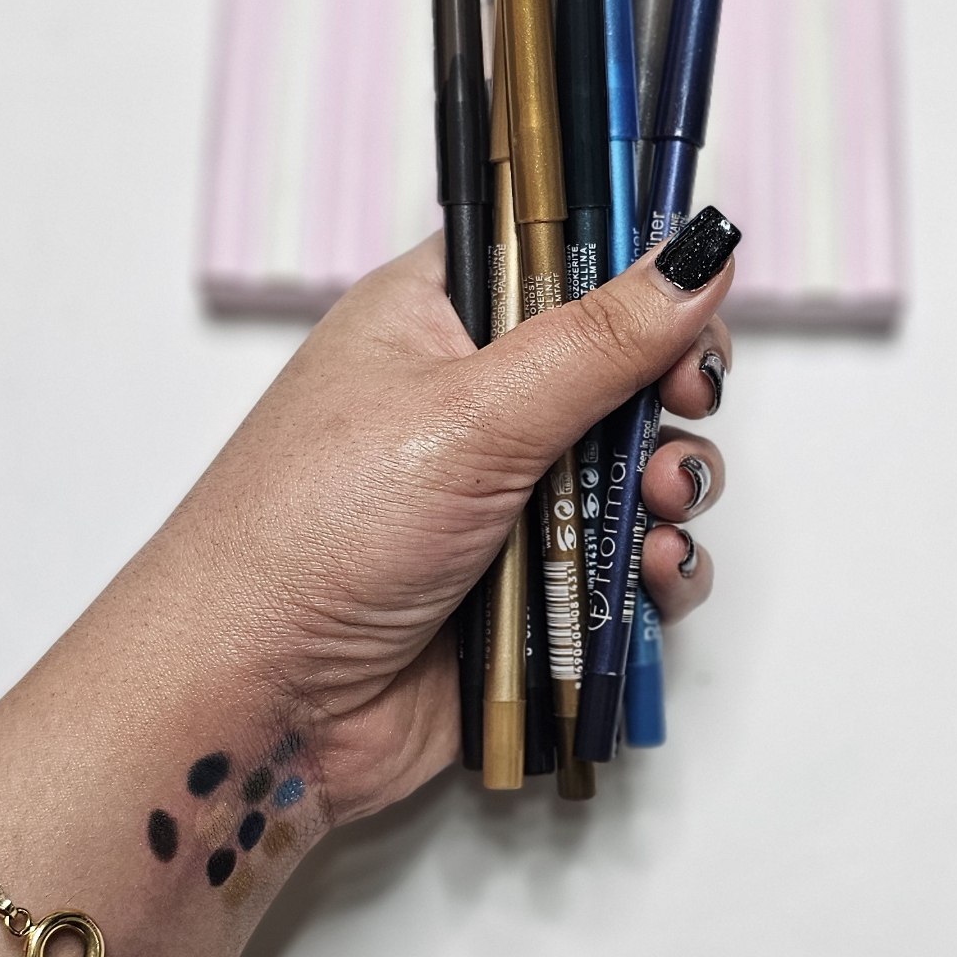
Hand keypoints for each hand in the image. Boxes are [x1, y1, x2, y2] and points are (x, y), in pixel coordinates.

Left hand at [157, 226, 736, 821]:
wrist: (255, 703)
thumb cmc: (318, 531)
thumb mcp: (471, 413)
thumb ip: (600, 340)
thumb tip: (700, 257)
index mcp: (434, 320)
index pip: (554, 252)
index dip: (632, 267)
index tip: (691, 295)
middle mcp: (473, 403)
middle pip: (619, 367)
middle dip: (672, 391)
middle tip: (687, 406)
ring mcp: (503, 502)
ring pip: (634, 473)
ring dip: (669, 488)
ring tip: (661, 508)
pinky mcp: (528, 594)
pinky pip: (624, 568)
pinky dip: (653, 572)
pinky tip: (651, 579)